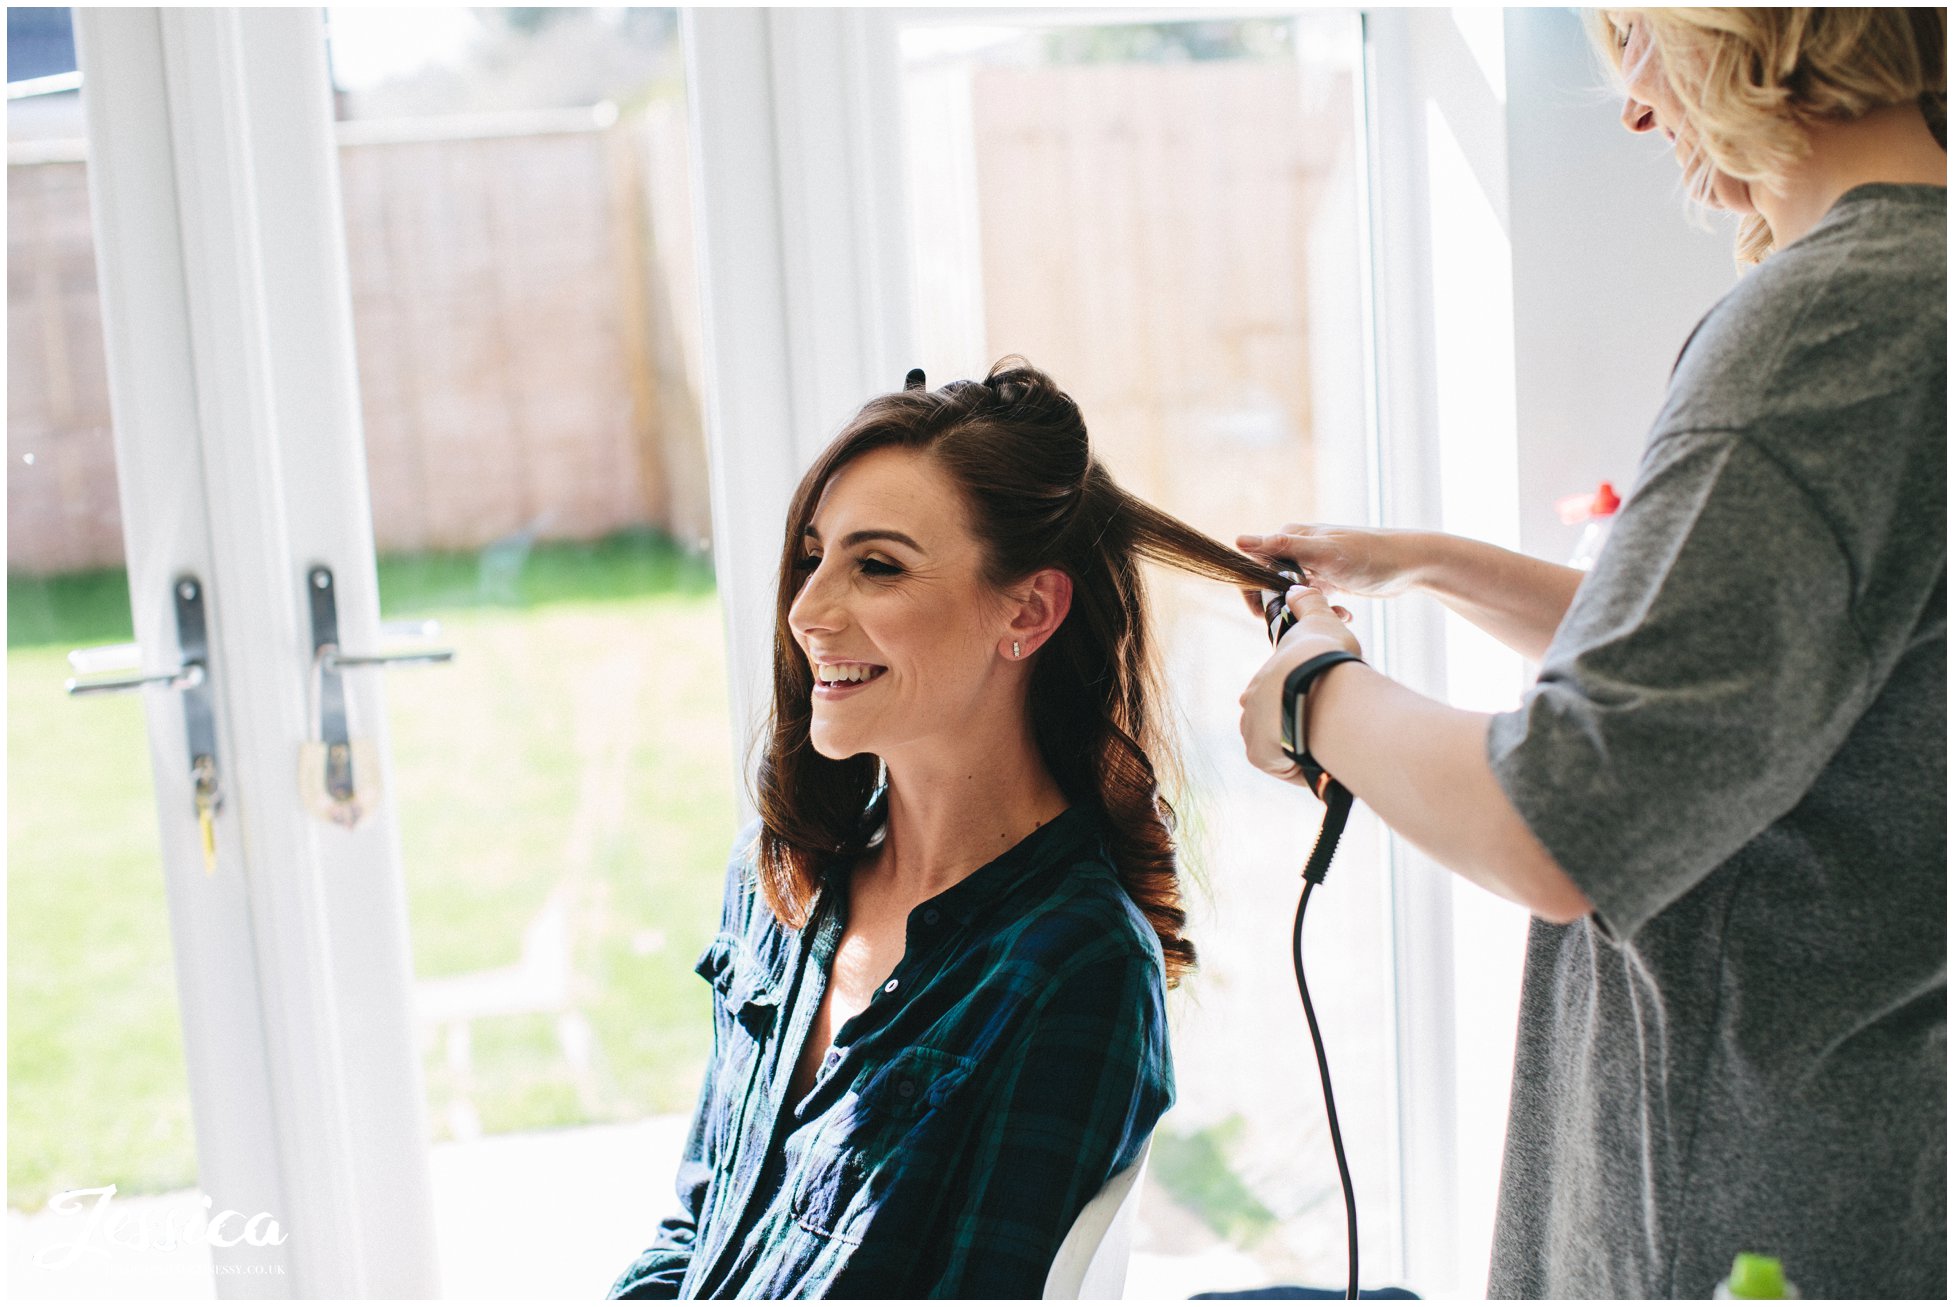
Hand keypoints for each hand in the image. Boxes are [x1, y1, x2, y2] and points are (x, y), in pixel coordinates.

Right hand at [1236, 524, 1421, 602]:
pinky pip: (1312, 603)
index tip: (1267, 613)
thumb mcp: (1325, 553)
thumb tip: (1240, 541)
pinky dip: (1323, 613)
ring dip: (1307, 612)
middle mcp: (1298, 551)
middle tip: (1306, 618)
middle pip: (1271, 586)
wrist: (1411, 565)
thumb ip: (1283, 547)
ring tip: (1335, 617)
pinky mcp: (1327, 583)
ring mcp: (1312, 568)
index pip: (1254, 566)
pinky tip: (1345, 615)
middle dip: (1285, 607)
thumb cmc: (1369, 555)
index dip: (1255, 592)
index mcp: (1291, 538)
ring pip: (1292, 598)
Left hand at [1239, 585, 1361, 785]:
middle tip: (1328, 725)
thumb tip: (1297, 588)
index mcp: (1259, 683)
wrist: (1326, 685)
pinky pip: (1288, 769)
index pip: (1278, 699)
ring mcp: (1252, 734)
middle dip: (1299, 729)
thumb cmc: (1326, 655)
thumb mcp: (1319, 620)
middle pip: (1276, 728)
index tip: (1323, 705)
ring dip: (1303, 748)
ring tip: (1329, 741)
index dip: (1303, 703)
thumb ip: (1308, 605)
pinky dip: (1307, 768)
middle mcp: (1249, 710)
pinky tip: (1325, 756)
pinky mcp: (1261, 757)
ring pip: (1281, 750)